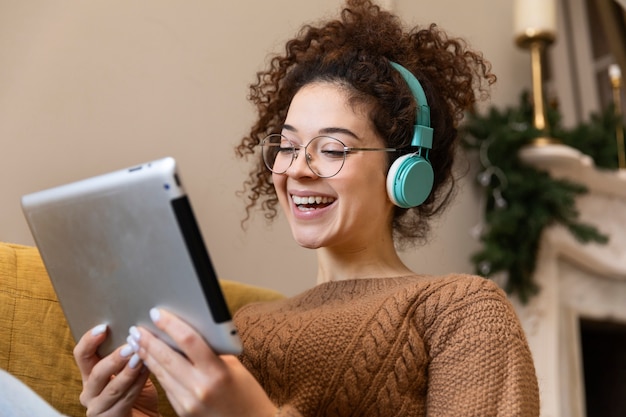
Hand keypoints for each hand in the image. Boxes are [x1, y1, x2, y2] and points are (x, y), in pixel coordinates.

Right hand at [73, 324, 158, 416]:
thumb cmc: (138, 392)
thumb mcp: (131, 369)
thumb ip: (130, 354)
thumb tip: (140, 330)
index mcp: (90, 375)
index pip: (82, 355)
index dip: (89, 340)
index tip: (103, 328)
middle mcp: (90, 392)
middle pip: (95, 373)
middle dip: (114, 358)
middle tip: (130, 346)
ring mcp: (98, 408)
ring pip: (112, 388)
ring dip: (128, 372)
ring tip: (140, 358)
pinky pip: (125, 400)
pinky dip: (137, 385)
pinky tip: (147, 373)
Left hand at [129, 308, 276, 416]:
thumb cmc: (246, 392)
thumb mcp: (234, 365)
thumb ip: (212, 350)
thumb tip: (187, 331)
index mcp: (217, 372)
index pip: (188, 341)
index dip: (170, 325)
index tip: (157, 313)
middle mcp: (200, 387)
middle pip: (167, 357)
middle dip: (149, 341)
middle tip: (137, 328)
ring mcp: (189, 402)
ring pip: (161, 372)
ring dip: (147, 355)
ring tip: (137, 342)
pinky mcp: (183, 411)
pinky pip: (166, 386)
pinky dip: (157, 371)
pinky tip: (150, 360)